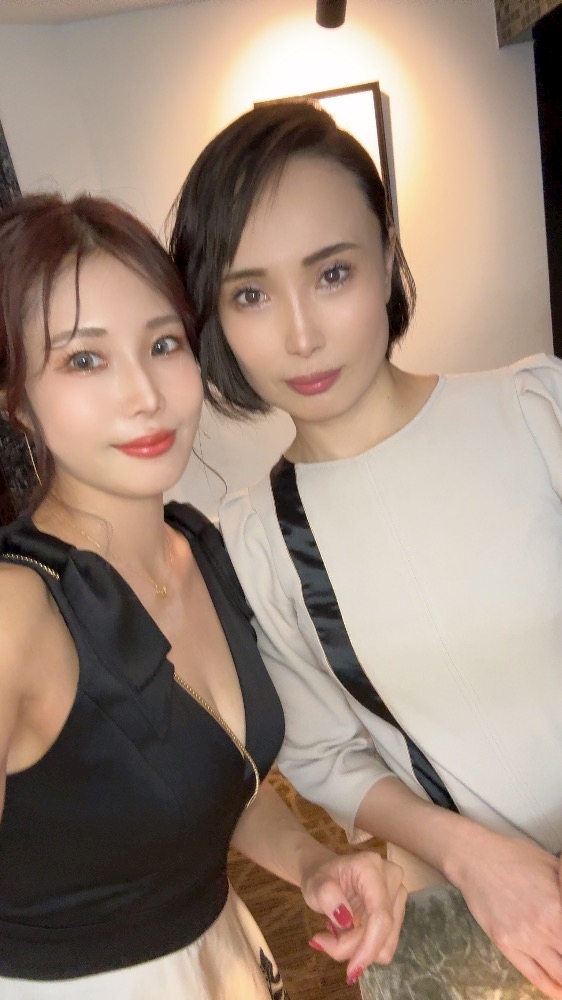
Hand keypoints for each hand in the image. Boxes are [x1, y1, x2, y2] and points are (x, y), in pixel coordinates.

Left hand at [300, 850, 405, 983]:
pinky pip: (384, 943)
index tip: (351, 971)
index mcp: (371, 868)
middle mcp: (392, 879)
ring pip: (386, 943)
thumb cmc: (320, 877)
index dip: (369, 946)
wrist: (328, 873)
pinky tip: (346, 933)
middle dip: (354, 947)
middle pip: (383, 932)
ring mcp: (397, 895)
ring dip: (358, 948)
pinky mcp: (397, 911)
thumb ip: (327, 898)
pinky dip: (363, 947)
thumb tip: (346, 920)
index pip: (380, 915)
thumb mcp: (314, 885)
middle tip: (324, 942)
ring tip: (334, 934)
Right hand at [450, 830, 561, 998]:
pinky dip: (549, 987)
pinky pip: (534, 975)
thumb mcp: (552, 865)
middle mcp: (544, 927)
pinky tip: (558, 992)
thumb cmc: (515, 856)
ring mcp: (524, 939)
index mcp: (558, 906)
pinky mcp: (506, 945)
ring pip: (558, 973)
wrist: (474, 858)